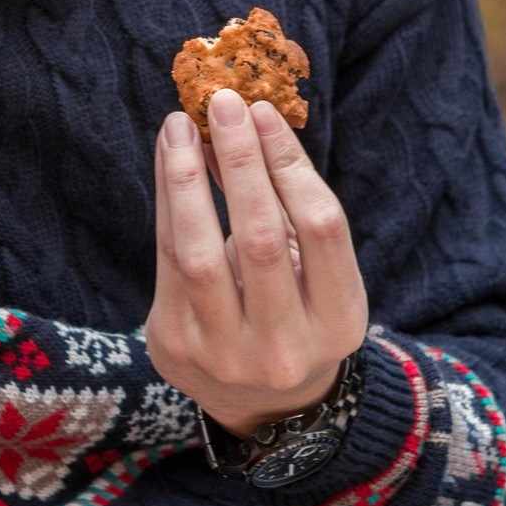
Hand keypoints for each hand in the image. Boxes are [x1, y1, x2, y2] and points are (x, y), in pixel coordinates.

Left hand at [147, 87, 368, 435]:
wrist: (262, 403)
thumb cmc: (297, 312)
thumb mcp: (317, 273)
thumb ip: (289, 207)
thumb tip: (243, 124)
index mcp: (339, 323)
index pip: (320, 228)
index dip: (290, 163)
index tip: (264, 112)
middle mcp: (285, 347)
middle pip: (260, 237)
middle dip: (239, 160)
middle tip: (222, 103)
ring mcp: (226, 355)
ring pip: (200, 251)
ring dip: (186, 178)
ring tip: (180, 127)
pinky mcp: (175, 347)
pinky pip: (166, 261)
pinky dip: (167, 202)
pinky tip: (169, 162)